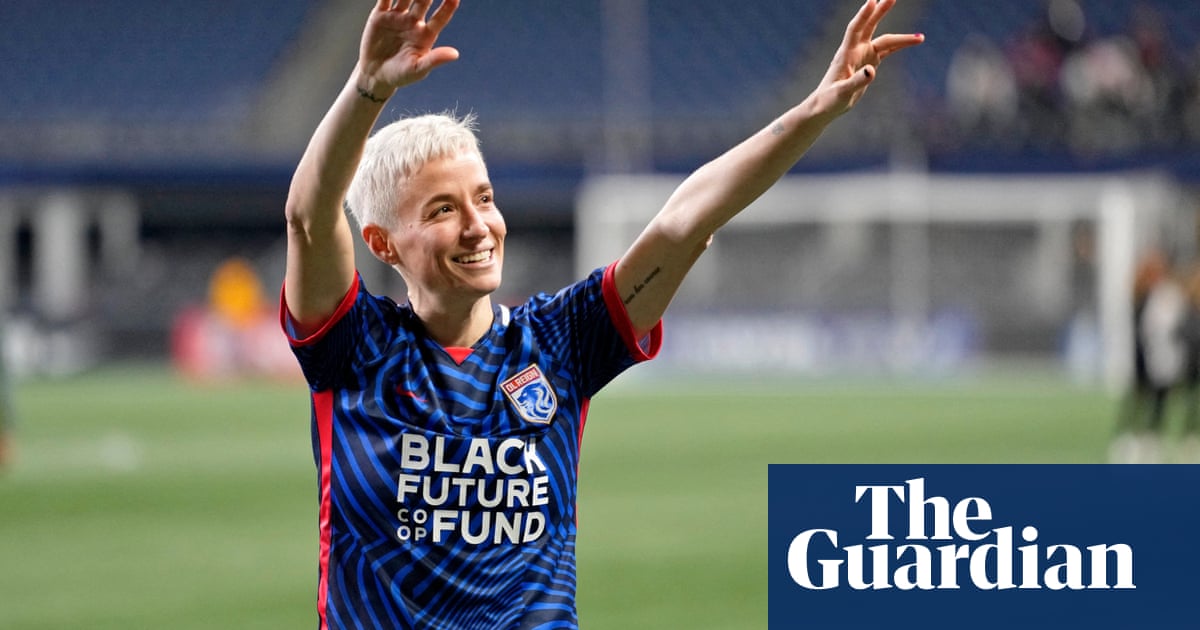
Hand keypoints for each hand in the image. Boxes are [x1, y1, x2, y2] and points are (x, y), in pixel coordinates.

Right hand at [357, 0, 460, 95]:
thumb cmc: (400, 75)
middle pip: (424, 0)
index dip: (448, 6)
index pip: (441, 16)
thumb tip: (455, 54)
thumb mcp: (418, 69)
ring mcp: (397, 16)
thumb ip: (434, 60)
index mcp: (427, 34)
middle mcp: (414, 22)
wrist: (374, 75)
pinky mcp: (380, 15)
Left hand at [813, 0, 923, 115]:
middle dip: (881, 11)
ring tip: (920, 37)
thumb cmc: (829, 99)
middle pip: (870, 26)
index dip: (863, 15)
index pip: (855, 29)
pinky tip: (913, 41)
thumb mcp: (842, 92)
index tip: (872, 1)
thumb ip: (856, 81)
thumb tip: (872, 71)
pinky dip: (899, 46)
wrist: (825, 106)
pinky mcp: (869, 63)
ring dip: (900, 37)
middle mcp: (855, 50)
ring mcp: (863, 56)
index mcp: (846, 54)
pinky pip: (887, 51)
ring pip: (883, 40)